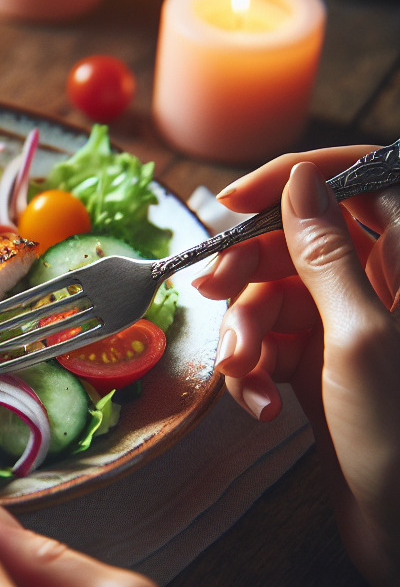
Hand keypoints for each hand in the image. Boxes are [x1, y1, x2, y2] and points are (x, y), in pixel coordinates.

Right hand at [193, 150, 399, 586]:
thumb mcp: (361, 338)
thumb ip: (326, 255)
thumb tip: (298, 183)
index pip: (354, 181)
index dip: (292, 179)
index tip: (230, 203)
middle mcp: (377, 286)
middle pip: (294, 240)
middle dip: (247, 270)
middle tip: (210, 292)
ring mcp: (344, 328)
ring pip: (271, 297)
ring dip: (244, 336)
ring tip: (245, 376)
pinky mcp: (317, 368)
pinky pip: (267, 345)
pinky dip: (252, 372)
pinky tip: (260, 407)